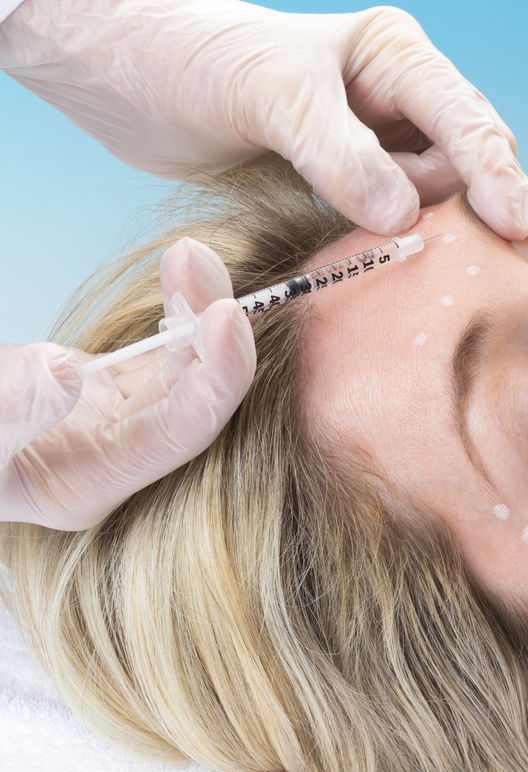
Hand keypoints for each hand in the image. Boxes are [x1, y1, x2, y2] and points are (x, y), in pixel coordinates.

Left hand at [0, 0, 527, 238]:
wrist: (130, 82)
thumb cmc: (195, 64)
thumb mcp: (269, 97)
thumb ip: (336, 153)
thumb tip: (402, 215)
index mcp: (394, 58)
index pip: (464, 118)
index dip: (493, 171)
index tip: (511, 226)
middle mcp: (398, 101)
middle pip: (468, 162)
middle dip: (481, 207)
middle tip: (497, 264)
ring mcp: (378, 147)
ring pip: (437, 201)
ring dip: (438, 234)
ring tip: (438, 269)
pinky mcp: (350, 188)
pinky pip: (395, 225)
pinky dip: (399, 248)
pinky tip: (395, 269)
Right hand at [0, 239, 254, 529]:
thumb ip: (6, 412)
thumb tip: (64, 375)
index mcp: (89, 484)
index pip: (181, 433)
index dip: (216, 376)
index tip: (228, 313)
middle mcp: (115, 458)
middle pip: (195, 396)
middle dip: (212, 330)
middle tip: (203, 261)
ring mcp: (113, 422)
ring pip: (183, 367)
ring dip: (196, 310)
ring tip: (192, 253)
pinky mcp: (102, 387)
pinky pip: (161, 349)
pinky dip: (175, 309)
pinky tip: (180, 268)